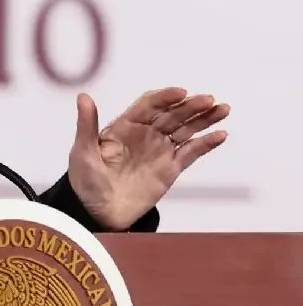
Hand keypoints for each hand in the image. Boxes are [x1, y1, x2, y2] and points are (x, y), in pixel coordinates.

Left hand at [67, 87, 229, 229]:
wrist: (98, 212)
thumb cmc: (86, 180)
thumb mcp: (83, 151)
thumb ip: (87, 124)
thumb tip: (83, 96)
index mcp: (124, 126)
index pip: (148, 105)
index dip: (165, 97)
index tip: (181, 93)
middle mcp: (145, 134)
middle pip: (171, 115)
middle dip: (190, 106)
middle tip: (209, 100)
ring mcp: (159, 150)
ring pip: (185, 129)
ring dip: (204, 119)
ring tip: (222, 109)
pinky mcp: (170, 169)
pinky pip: (191, 153)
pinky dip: (206, 143)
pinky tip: (220, 135)